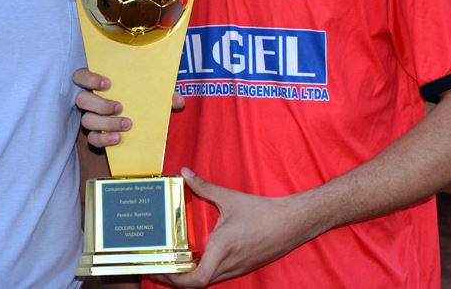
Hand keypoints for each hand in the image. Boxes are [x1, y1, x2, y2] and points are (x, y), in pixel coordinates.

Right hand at [73, 68, 184, 147]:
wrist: (139, 118)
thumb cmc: (139, 97)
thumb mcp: (150, 93)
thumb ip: (163, 94)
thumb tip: (179, 101)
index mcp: (97, 83)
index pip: (80, 76)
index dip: (88, 78)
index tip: (108, 83)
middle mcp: (89, 99)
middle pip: (82, 100)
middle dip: (100, 104)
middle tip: (120, 107)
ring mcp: (90, 117)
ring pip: (87, 120)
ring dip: (106, 123)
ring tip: (127, 124)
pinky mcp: (94, 134)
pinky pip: (92, 139)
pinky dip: (104, 139)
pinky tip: (118, 139)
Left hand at [150, 168, 307, 286]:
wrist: (293, 223)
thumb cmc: (264, 212)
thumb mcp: (231, 198)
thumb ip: (205, 187)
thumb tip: (185, 173)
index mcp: (223, 249)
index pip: (197, 279)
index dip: (176, 279)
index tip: (160, 269)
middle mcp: (229, 264)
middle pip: (196, 285)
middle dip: (173, 279)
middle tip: (156, 267)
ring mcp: (237, 269)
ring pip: (207, 281)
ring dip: (187, 277)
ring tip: (170, 264)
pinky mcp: (242, 268)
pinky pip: (217, 275)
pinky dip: (201, 272)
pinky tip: (193, 260)